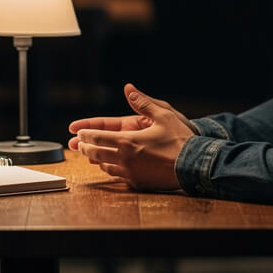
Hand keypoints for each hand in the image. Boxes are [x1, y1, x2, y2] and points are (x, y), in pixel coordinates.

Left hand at [70, 83, 196, 191]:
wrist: (195, 165)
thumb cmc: (180, 139)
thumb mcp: (163, 115)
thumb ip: (142, 103)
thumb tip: (128, 89)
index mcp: (128, 141)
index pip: (97, 138)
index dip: (84, 135)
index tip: (77, 132)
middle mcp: (125, 159)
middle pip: (95, 154)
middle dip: (84, 148)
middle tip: (77, 145)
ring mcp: (131, 173)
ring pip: (105, 167)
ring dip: (95, 160)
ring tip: (91, 155)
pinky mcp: (138, 183)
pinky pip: (118, 176)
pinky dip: (110, 169)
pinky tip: (110, 166)